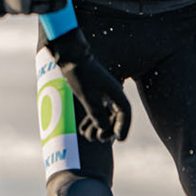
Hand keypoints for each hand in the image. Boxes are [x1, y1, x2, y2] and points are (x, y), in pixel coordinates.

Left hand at [46, 28, 129, 142]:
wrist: (69, 56)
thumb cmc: (80, 74)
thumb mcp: (87, 97)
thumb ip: (97, 114)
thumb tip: (105, 130)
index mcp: (115, 92)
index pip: (125, 112)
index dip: (124, 127)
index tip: (119, 139)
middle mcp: (111, 93)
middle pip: (115, 116)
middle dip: (109, 129)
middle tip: (100, 139)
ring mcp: (102, 92)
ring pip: (104, 114)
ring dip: (98, 127)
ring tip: (89, 137)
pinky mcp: (92, 92)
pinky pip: (95, 109)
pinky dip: (90, 120)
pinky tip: (83, 129)